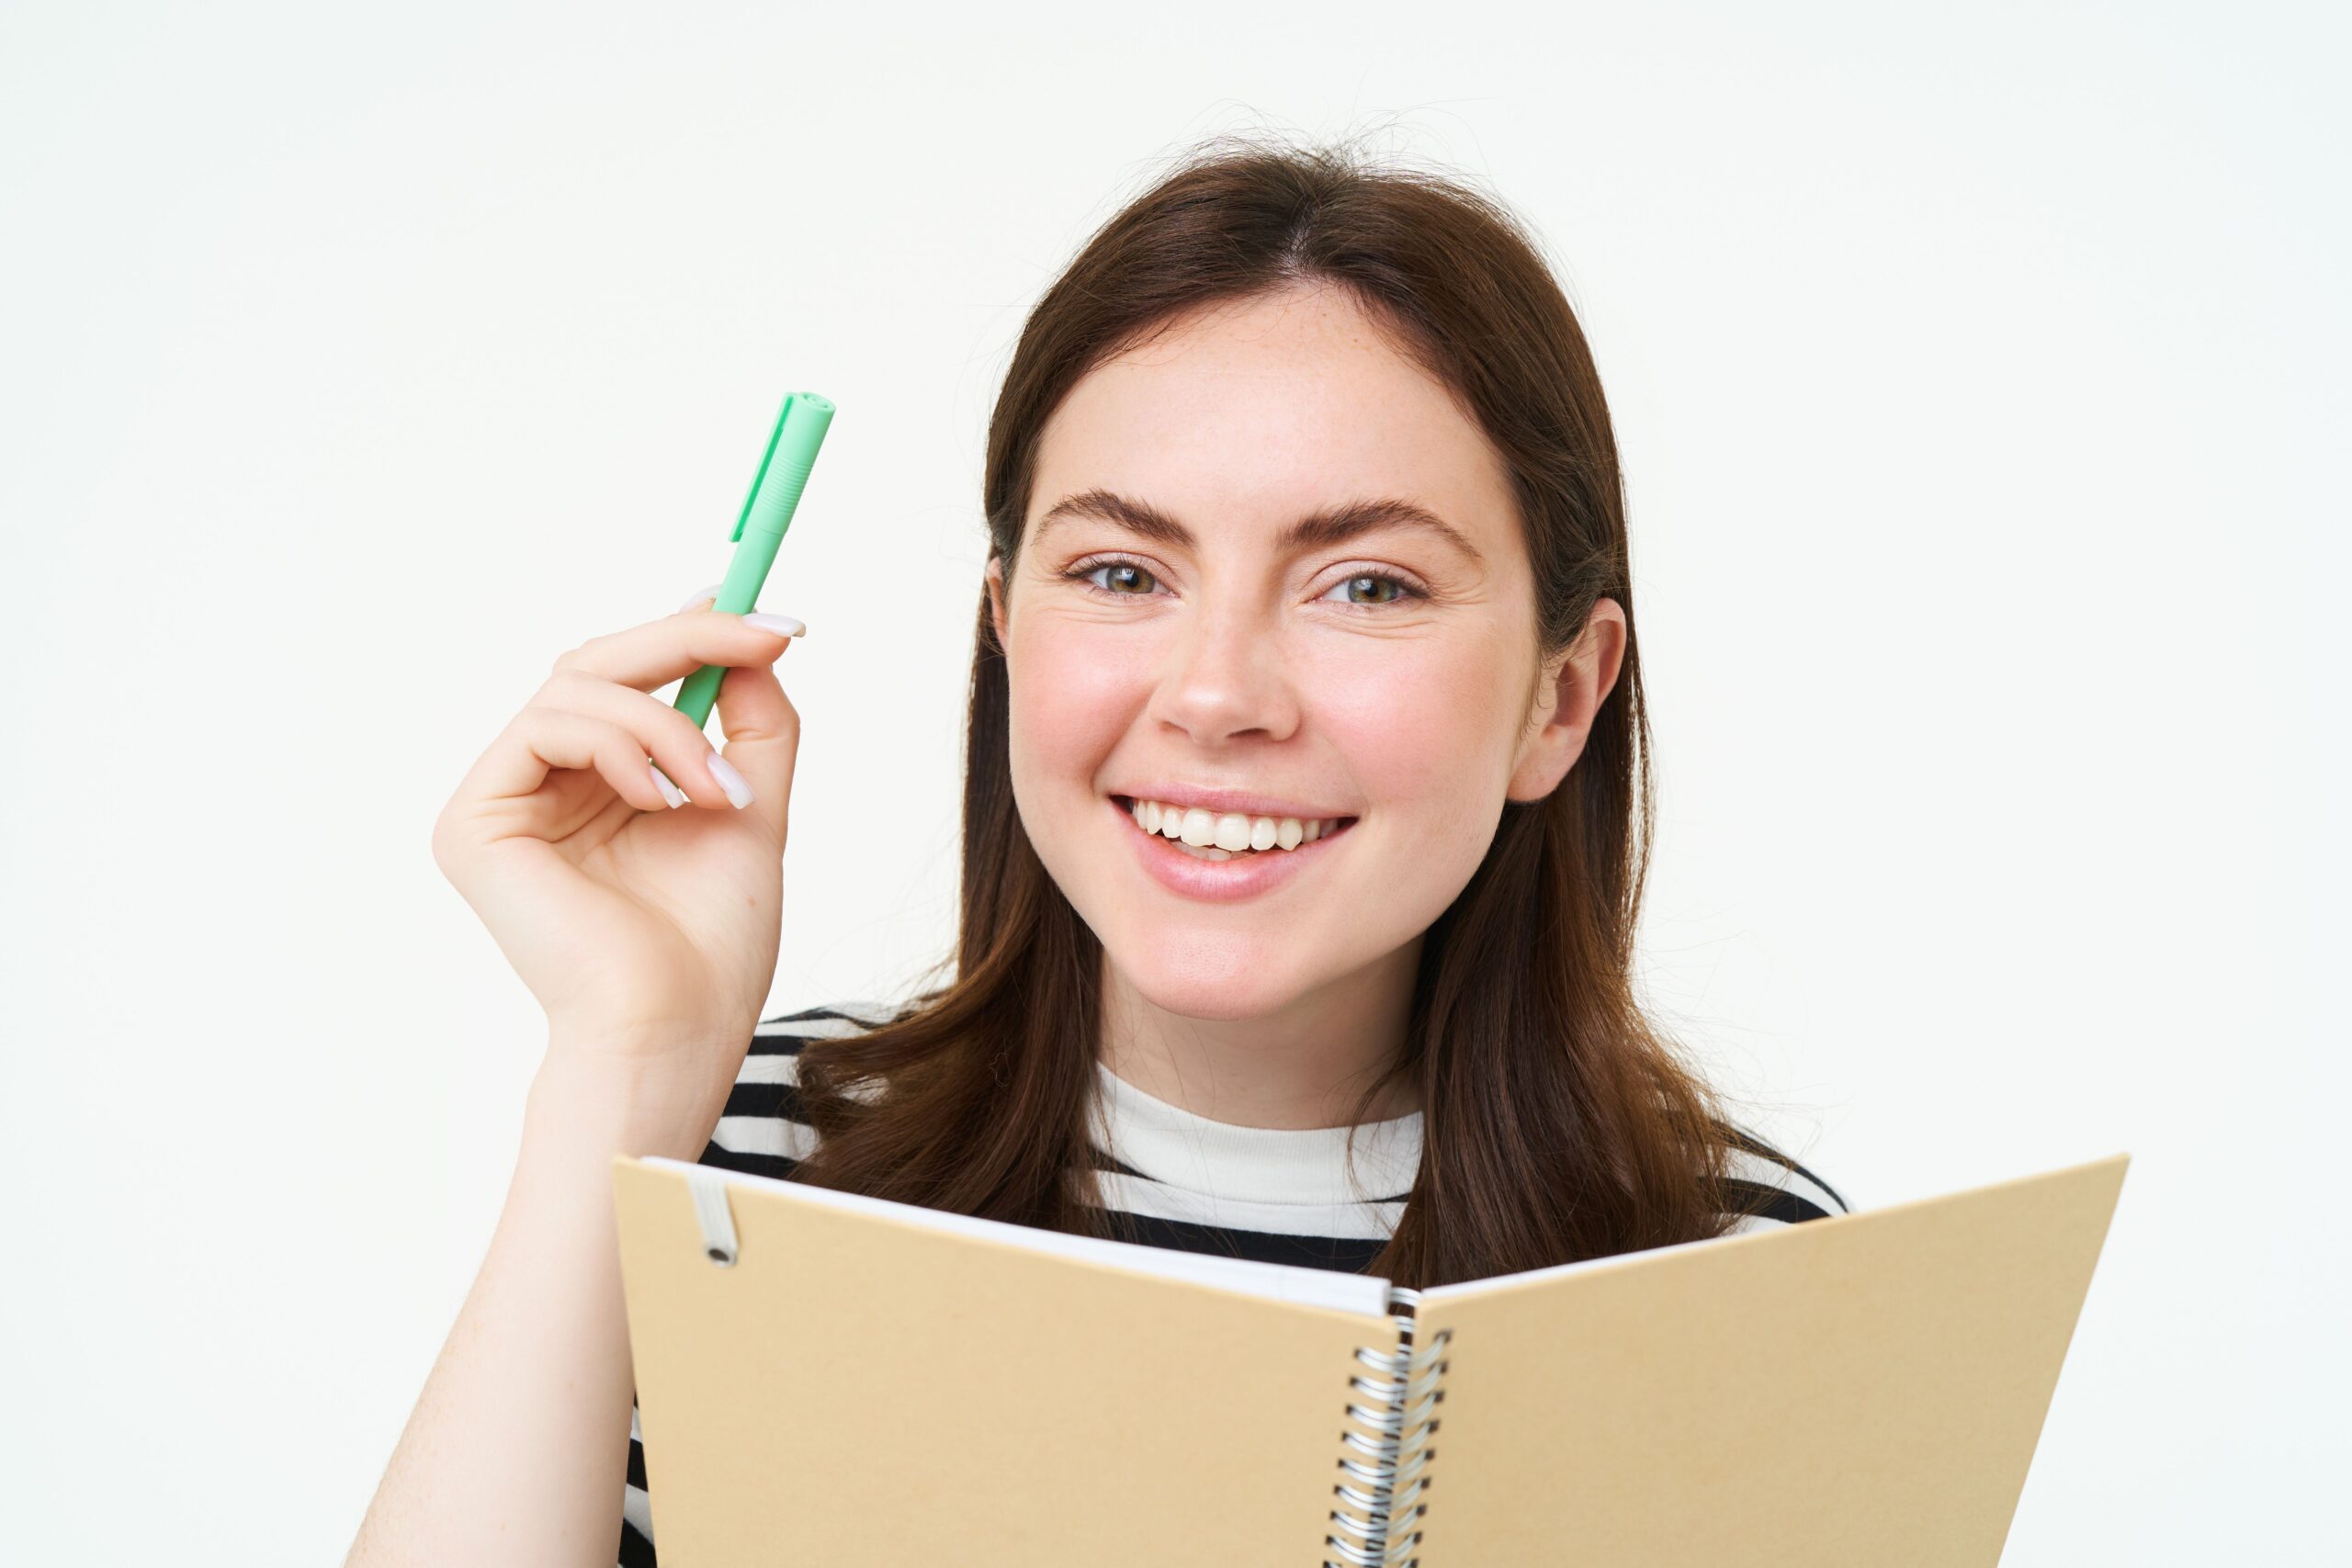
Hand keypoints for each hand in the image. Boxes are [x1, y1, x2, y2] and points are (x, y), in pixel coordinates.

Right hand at [430, 587, 805, 1093]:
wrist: (676, 1026)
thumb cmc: (712, 944)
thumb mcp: (752, 805)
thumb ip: (755, 720)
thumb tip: (751, 640)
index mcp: (601, 784)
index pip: (631, 677)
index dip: (693, 631)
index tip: (772, 619)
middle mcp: (545, 785)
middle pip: (596, 662)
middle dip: (689, 641)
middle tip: (766, 638)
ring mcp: (505, 801)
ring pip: (576, 684)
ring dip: (666, 723)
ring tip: (718, 791)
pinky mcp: (473, 822)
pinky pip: (542, 726)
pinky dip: (616, 744)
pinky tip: (660, 800)